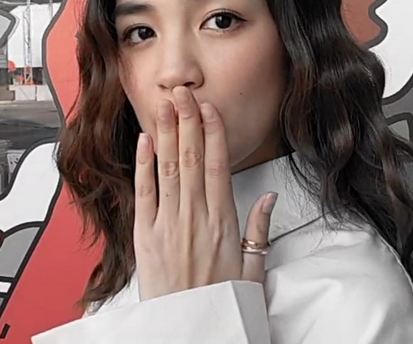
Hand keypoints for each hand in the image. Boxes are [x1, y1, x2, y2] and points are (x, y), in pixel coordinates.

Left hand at [133, 86, 277, 300]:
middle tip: (183, 92)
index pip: (218, 166)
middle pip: (192, 158)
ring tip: (165, 105)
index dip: (213, 133)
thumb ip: (259, 231)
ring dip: (168, 133)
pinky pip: (144, 193)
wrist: (190, 333)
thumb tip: (268, 199)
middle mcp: (195, 218)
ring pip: (169, 168)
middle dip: (188, 121)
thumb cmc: (221, 305)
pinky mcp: (144, 236)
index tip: (210, 109)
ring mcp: (168, 225)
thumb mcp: (254, 270)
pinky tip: (145, 141)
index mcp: (224, 223)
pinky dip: (144, 164)